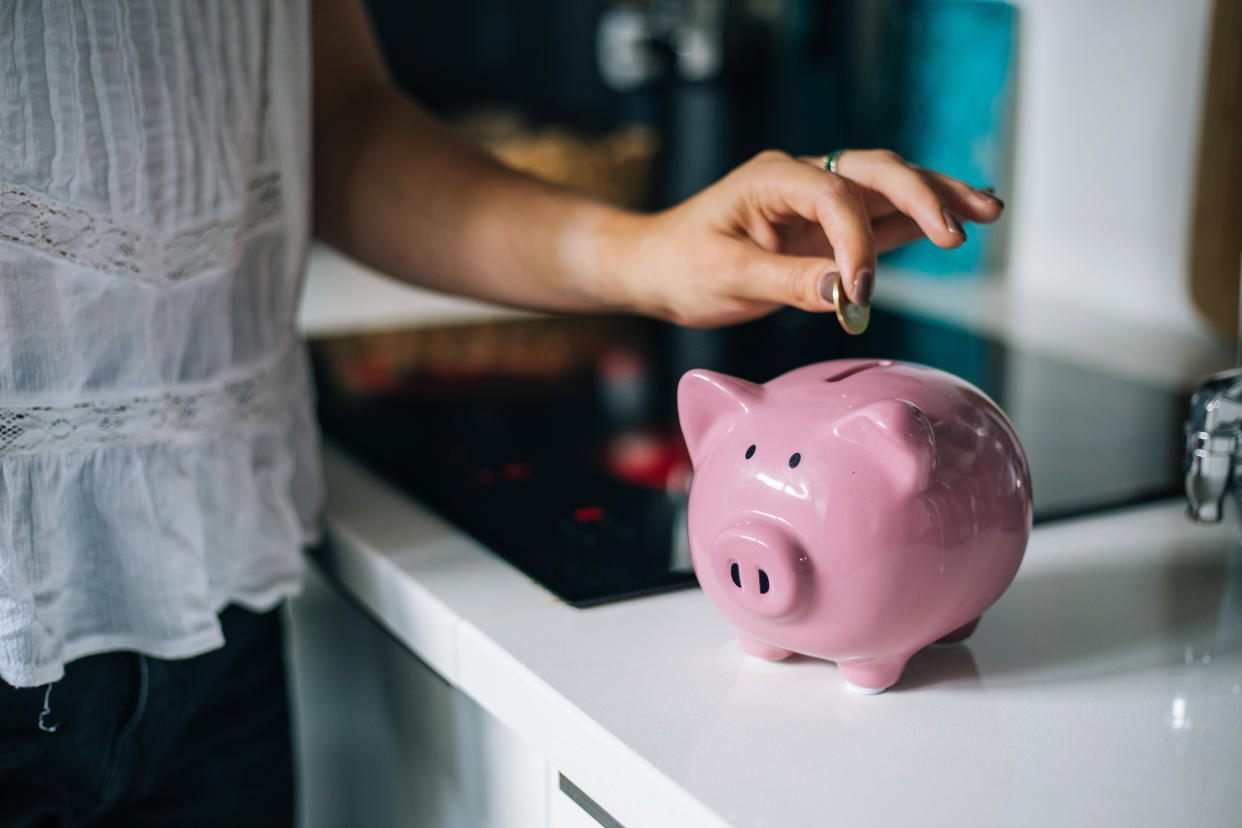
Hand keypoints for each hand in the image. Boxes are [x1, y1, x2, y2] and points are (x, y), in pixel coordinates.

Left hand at [602, 149, 1004, 327]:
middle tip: (964, 224)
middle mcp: (802, 179)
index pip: (835, 197)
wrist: (658, 268)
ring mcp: (818, 201)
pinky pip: (879, 219)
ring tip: (988, 211)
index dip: (857, 244)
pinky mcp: (826, 228)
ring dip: (936, 200)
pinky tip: (955, 226)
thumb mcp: (726, 277)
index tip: (861, 292)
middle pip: (876, 172)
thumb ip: (786, 282)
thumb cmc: (682, 266)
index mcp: (773, 179)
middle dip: (925, 194)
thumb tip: (844, 290)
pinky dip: (916, 223)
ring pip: (888, 189)